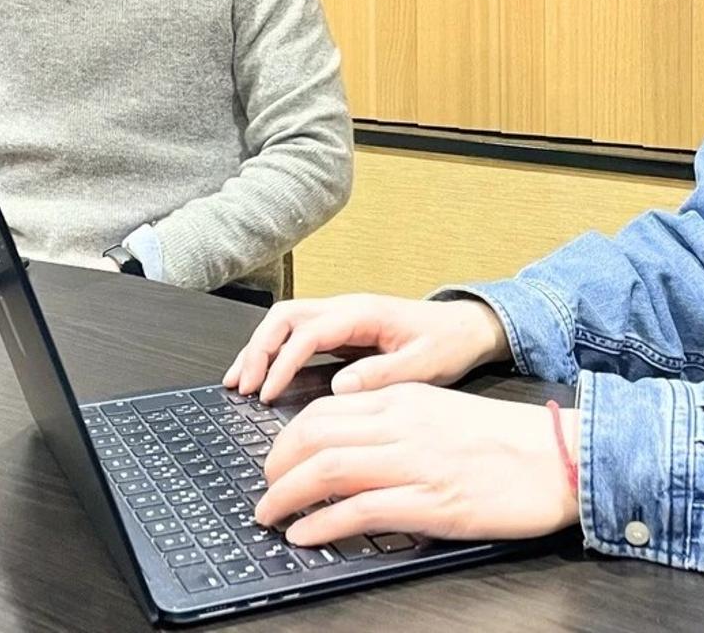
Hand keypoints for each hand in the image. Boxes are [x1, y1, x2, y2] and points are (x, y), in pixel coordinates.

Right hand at [222, 294, 509, 402]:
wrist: (465, 328)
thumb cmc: (448, 343)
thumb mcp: (424, 364)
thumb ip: (385, 374)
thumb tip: (341, 388)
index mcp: (363, 314)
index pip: (308, 332)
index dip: (283, 362)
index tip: (267, 394)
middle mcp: (345, 308)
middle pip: (285, 317)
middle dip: (258, 350)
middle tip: (243, 387)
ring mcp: (340, 316)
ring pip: (285, 322)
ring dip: (258, 348)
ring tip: (238, 382)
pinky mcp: (339, 330)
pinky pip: (295, 334)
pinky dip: (272, 352)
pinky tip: (260, 377)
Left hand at [254, 383, 579, 544]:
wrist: (559, 457)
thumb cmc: (505, 441)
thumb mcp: (440, 412)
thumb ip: (395, 420)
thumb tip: (348, 444)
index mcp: (404, 398)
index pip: (324, 409)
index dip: (286, 438)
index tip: (276, 461)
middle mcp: (403, 423)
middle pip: (313, 436)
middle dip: (276, 466)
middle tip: (266, 491)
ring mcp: (416, 462)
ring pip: (327, 469)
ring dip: (286, 496)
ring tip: (270, 516)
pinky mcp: (432, 502)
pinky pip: (360, 511)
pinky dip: (322, 524)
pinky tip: (305, 536)